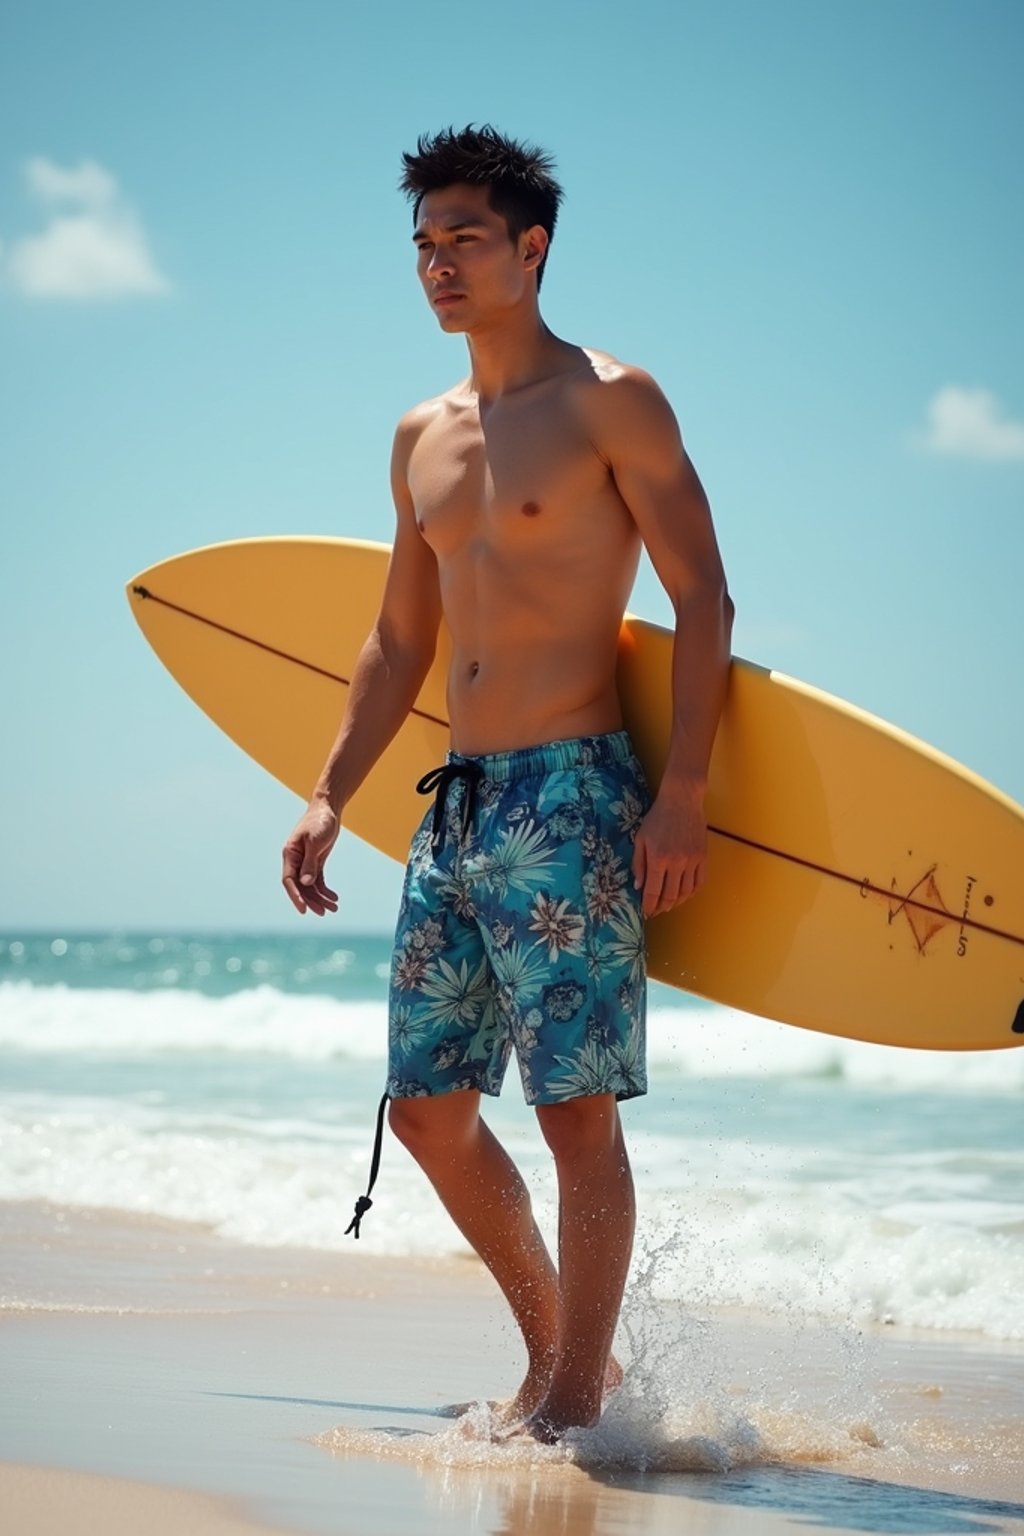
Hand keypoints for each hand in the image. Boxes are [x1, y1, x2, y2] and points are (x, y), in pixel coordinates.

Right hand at [282, 800, 340, 915]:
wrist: (328, 809)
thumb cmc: (320, 821)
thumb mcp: (315, 842)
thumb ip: (310, 863)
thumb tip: (306, 883)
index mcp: (290, 854)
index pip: (289, 880)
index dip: (295, 896)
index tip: (304, 909)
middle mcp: (295, 860)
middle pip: (300, 886)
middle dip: (311, 900)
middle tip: (323, 913)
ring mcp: (305, 862)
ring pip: (310, 886)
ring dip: (320, 897)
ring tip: (334, 908)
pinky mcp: (316, 861)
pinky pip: (318, 880)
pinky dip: (325, 890)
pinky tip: (334, 898)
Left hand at [631, 787, 707, 917]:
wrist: (682, 800)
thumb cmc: (657, 818)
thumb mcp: (640, 839)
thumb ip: (638, 864)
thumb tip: (639, 887)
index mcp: (658, 858)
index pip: (653, 891)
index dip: (649, 905)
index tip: (646, 912)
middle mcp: (676, 862)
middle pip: (671, 895)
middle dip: (662, 907)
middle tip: (656, 911)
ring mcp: (692, 860)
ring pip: (686, 892)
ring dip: (677, 902)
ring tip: (669, 904)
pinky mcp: (703, 857)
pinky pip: (699, 882)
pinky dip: (692, 893)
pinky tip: (685, 895)